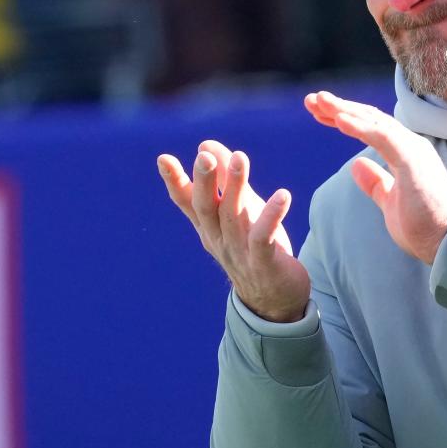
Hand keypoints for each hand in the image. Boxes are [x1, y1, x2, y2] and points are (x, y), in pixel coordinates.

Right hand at [157, 140, 309, 321]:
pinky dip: (271, 216)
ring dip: (236, 186)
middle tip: (203, 155)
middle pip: (207, 207)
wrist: (273, 301)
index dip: (175, 181)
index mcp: (208, 227)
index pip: (187, 202)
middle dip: (204, 180)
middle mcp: (219, 239)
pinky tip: (283, 195)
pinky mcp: (263, 262)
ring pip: (234, 216)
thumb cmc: (254, 247)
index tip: (163, 158)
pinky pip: (264, 237)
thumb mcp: (238, 212)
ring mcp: (239, 252)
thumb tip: (206, 145)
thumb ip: (223, 181)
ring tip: (240, 158)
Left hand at [305, 91, 446, 264]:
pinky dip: (360, 126)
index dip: (345, 119)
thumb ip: (376, 183)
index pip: (372, 128)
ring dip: (345, 110)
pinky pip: (382, 137)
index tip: (320, 115)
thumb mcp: (390, 202)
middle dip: (339, 108)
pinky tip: (339, 119)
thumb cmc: (425, 226)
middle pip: (370, 118)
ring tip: (319, 101)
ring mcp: (413, 150)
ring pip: (374, 121)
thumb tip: (357, 165)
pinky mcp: (412, 159)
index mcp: (405, 154)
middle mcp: (410, 145)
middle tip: (311, 99)